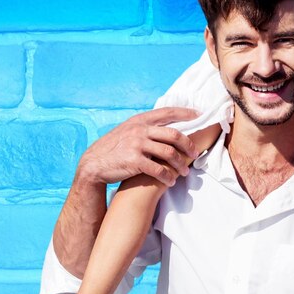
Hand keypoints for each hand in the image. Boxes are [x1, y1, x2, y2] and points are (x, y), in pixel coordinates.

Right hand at [78, 107, 200, 187]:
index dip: (186, 113)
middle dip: (188, 145)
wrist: (93, 164)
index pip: (168, 112)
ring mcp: (137, 145)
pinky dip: (167, 177)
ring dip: (180, 164)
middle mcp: (140, 130)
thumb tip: (167, 125)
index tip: (199, 115)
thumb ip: (145, 127)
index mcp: (140, 120)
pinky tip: (171, 181)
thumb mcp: (128, 130)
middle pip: (174, 134)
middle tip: (195, 154)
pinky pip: (158, 169)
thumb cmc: (114, 147)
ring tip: (185, 172)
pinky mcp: (134, 161)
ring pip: (169, 153)